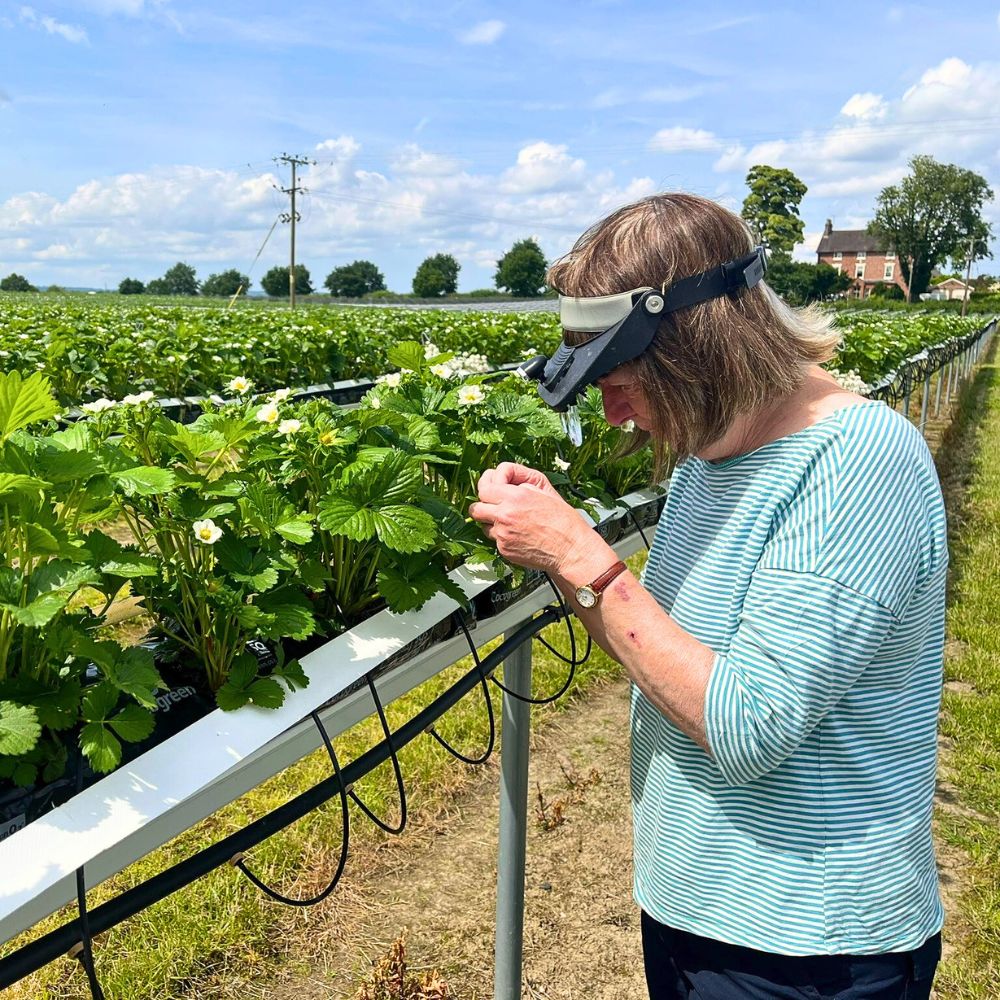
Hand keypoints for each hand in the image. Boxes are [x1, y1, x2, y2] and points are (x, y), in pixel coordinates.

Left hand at [469, 462, 599, 574]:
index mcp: (515, 497)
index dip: (487, 483)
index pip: (484, 487)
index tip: (492, 483)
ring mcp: (503, 535)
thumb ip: (520, 481)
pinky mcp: (504, 549)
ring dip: (491, 521)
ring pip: (483, 525)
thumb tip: (503, 479)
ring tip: (510, 520)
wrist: (571, 550)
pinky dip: (502, 536)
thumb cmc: (563, 521)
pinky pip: (494, 539)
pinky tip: (518, 533)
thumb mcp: (545, 490)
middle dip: (483, 504)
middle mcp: (505, 516)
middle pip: (475, 508)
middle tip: (492, 503)